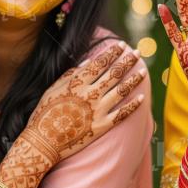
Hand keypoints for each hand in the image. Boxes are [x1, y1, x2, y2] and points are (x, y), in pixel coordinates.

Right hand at [0, 42, 146, 187]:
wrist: (43, 143)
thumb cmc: (43, 114)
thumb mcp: (52, 90)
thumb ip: (70, 75)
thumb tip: (88, 61)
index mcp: (77, 83)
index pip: (100, 63)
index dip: (112, 53)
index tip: (122, 45)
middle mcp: (90, 94)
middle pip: (114, 74)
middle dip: (127, 61)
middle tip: (138, 53)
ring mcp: (97, 111)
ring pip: (121, 91)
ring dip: (134, 79)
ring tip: (143, 71)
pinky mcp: (102, 127)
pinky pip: (122, 114)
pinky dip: (133, 105)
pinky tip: (141, 97)